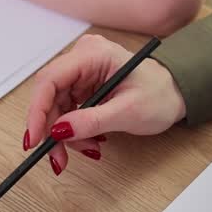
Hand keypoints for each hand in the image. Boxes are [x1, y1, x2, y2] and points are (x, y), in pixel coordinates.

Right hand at [24, 34, 186, 174]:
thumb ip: (92, 120)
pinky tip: (90, 140)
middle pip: (50, 95)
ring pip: (56, 106)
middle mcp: (84, 57)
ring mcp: (83, 70)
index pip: (51, 79)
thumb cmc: (160, 94)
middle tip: (59, 158)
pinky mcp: (84, 84)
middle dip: (52, 129)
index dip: (38, 110)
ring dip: (65, 133)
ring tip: (88, 148)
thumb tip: (58, 130)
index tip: (35, 139)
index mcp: (94, 54)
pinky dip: (74, 129)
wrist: (175, 93)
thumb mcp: (128, 112)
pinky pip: (66, 109)